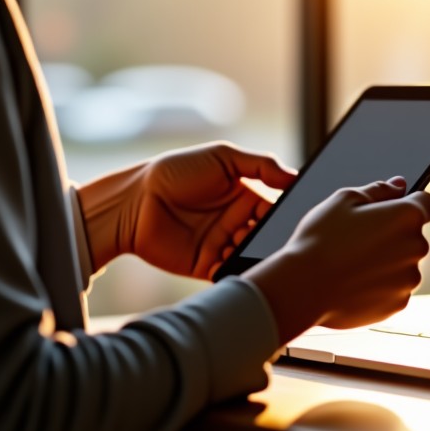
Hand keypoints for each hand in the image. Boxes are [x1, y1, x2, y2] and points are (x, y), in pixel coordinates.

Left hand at [78, 142, 296, 278]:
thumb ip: (261, 165)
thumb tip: (294, 176)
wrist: (134, 201)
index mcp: (243, 196)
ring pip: (251, 255)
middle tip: (259, 230)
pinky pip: (230, 273)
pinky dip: (235, 270)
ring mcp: (222, 245)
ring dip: (251, 251)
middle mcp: (236, 222)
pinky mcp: (207, 266)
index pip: (274, 208)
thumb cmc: (176, 172)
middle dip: (269, 236)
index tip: (285, 214)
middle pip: (266, 235)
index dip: (282, 212)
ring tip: (238, 239)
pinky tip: (227, 258)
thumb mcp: (223, 157)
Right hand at [249, 177, 429, 343]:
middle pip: (413, 236)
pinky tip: (353, 283)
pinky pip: (394, 289)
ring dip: (387, 262)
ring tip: (351, 264)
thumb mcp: (343, 199)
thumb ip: (379, 189)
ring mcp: (409, 279)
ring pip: (403, 264)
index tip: (393, 210)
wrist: (302, 287)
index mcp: (406, 216)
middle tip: (358, 239)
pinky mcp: (398, 303)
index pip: (429, 204)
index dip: (412, 204)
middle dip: (393, 235)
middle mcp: (416, 247)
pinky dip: (379, 286)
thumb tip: (399, 185)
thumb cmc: (320, 240)